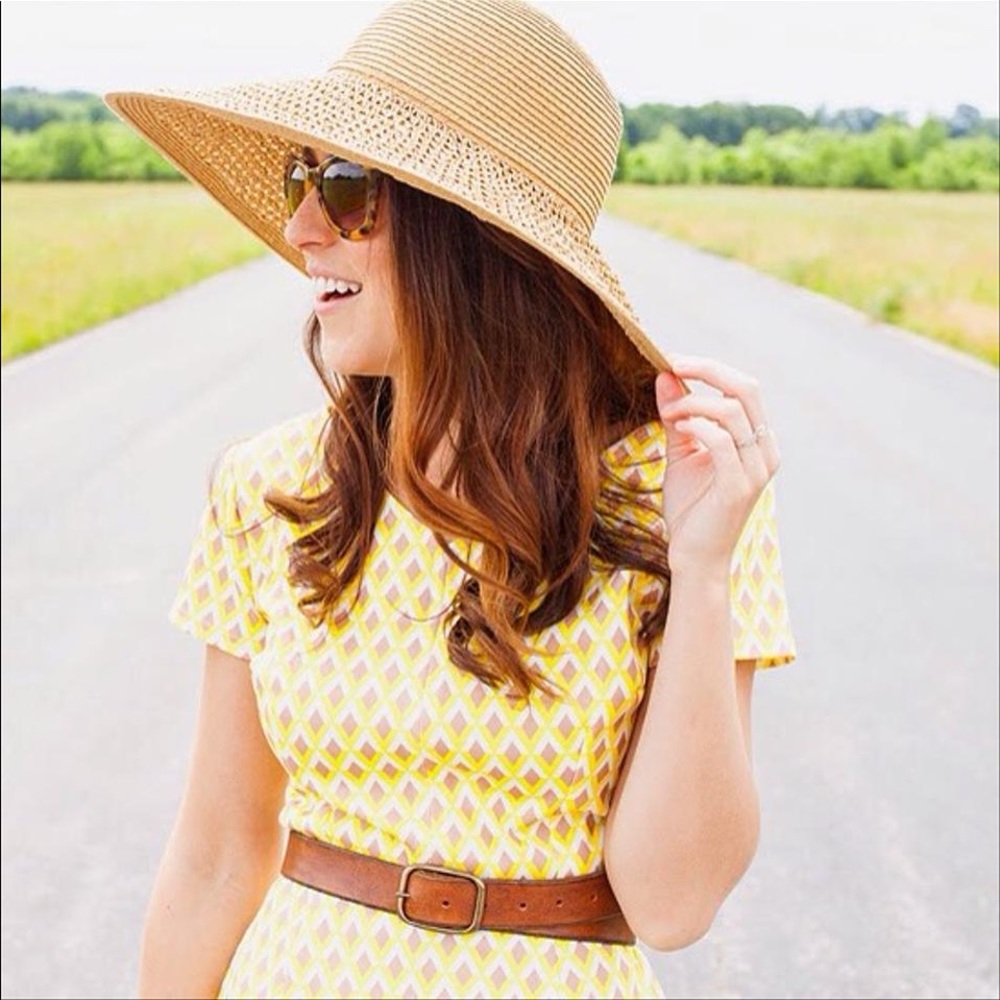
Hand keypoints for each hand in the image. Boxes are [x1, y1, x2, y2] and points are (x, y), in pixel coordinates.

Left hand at [655, 355, 780, 576]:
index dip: (710, 368)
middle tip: (672, 364)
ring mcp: (757, 470)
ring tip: (667, 414)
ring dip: (692, 403)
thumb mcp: (682, 453)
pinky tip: (677, 429)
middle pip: (747, 388)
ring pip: (733, 411)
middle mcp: (765, 451)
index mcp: (758, 440)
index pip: (744, 388)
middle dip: (707, 370)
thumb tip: (666, 376)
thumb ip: (677, 416)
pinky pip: (721, 441)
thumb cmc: (691, 508)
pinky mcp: (740, 487)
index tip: (674, 360)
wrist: (694, 558)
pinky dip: (696, 427)